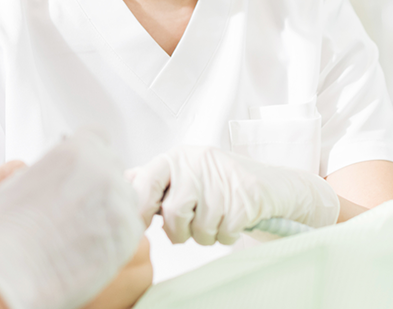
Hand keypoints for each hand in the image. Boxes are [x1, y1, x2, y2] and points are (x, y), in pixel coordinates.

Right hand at [0, 131, 144, 308]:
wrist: (9, 272)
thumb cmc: (7, 231)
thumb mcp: (22, 180)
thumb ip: (53, 167)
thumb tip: (60, 170)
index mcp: (76, 150)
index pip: (98, 137)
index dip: (90, 154)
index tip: (83, 170)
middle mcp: (103, 169)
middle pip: (113, 168)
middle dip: (100, 183)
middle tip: (78, 208)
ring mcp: (119, 200)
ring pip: (125, 198)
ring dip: (110, 210)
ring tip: (79, 232)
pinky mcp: (129, 233)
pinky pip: (130, 228)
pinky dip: (114, 237)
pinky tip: (88, 248)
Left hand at [127, 146, 338, 245]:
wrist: (271, 185)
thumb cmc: (221, 183)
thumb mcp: (185, 173)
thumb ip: (154, 180)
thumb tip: (121, 181)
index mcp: (177, 157)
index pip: (145, 181)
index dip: (139, 208)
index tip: (141, 225)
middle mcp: (197, 163)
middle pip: (174, 213)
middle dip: (180, 231)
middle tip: (190, 226)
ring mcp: (222, 180)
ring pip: (199, 229)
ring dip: (206, 235)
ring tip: (216, 219)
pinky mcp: (244, 198)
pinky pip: (223, 234)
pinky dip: (226, 235)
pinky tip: (233, 219)